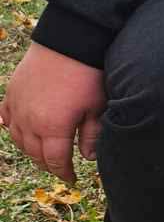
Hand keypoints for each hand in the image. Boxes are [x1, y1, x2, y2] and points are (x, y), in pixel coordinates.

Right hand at [0, 43, 105, 183]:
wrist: (67, 42)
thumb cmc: (87, 76)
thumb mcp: (96, 108)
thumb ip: (92, 136)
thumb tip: (87, 158)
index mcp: (52, 128)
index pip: (55, 160)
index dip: (63, 173)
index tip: (72, 179)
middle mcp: (29, 121)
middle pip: (34, 153)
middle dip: (47, 164)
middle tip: (59, 168)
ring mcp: (17, 106)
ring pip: (17, 138)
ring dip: (29, 150)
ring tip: (42, 154)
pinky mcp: (12, 92)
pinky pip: (6, 118)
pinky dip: (12, 128)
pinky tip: (20, 131)